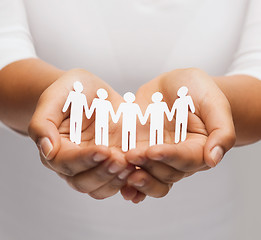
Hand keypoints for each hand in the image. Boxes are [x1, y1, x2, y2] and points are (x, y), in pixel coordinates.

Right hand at [29, 69, 133, 198]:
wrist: (90, 90)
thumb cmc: (71, 91)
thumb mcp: (55, 97)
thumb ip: (43, 123)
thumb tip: (46, 150)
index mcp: (57, 148)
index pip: (66, 163)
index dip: (85, 160)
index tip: (104, 150)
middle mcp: (74, 162)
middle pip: (83, 182)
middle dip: (102, 174)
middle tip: (120, 160)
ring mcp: (94, 165)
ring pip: (100, 188)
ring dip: (115, 180)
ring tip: (130, 165)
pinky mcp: (111, 162)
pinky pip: (117, 181)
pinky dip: (127, 181)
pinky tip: (137, 170)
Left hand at [121, 68, 235, 202]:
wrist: (173, 85)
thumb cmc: (195, 89)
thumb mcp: (212, 101)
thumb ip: (220, 130)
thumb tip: (213, 160)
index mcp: (199, 148)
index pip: (187, 159)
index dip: (170, 157)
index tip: (153, 150)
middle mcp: (179, 157)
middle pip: (167, 173)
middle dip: (148, 166)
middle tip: (131, 156)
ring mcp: (159, 156)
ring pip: (151, 177)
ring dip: (137, 180)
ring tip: (121, 171)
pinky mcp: (142, 151)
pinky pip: (136, 171)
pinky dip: (128, 181)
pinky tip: (120, 184)